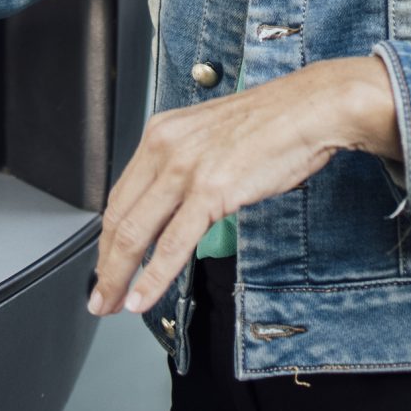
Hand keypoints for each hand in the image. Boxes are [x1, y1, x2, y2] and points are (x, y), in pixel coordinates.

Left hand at [88, 57, 399, 317]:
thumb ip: (183, 169)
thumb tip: (168, 209)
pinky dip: (153, 277)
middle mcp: (165, 147)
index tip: (106, 262)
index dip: (108, 238)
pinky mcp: (211, 190)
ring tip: (114, 303)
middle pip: (119, 217)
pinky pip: (173, 244)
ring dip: (120, 277)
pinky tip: (144, 296)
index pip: (119, 195)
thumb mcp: (209, 138)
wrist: (309, 108)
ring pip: (137, 233)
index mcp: (162, 133)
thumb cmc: (271, 123)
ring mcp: (186, 168)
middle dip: (106, 264)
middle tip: (101, 294)